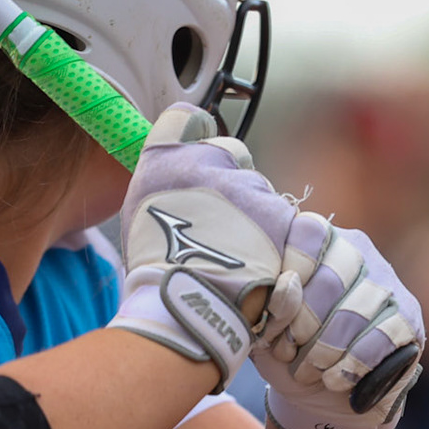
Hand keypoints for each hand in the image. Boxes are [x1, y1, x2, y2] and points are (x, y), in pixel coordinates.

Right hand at [109, 105, 297, 390]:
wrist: (187, 306)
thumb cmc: (157, 268)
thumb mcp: (139, 214)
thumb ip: (161, 180)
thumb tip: (178, 173)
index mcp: (167, 157)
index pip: (186, 121)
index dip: (194, 138)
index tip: (198, 157)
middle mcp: (209, 160)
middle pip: (233, 160)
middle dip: (230, 189)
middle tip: (216, 230)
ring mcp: (250, 187)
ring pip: (262, 193)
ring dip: (256, 219)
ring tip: (235, 258)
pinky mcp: (283, 215)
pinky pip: (290, 219)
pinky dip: (282, 241)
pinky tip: (263, 266)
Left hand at [254, 212, 424, 428]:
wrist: (321, 395)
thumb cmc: (288, 349)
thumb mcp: (264, 327)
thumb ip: (268, 302)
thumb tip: (288, 283)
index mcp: (319, 241)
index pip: (309, 233)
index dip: (286, 277)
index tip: (271, 321)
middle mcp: (358, 251)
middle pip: (332, 278)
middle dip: (303, 324)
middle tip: (287, 351)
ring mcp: (388, 282)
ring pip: (356, 312)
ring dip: (324, 351)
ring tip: (308, 372)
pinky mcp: (409, 317)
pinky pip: (382, 337)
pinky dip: (352, 364)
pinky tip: (335, 380)